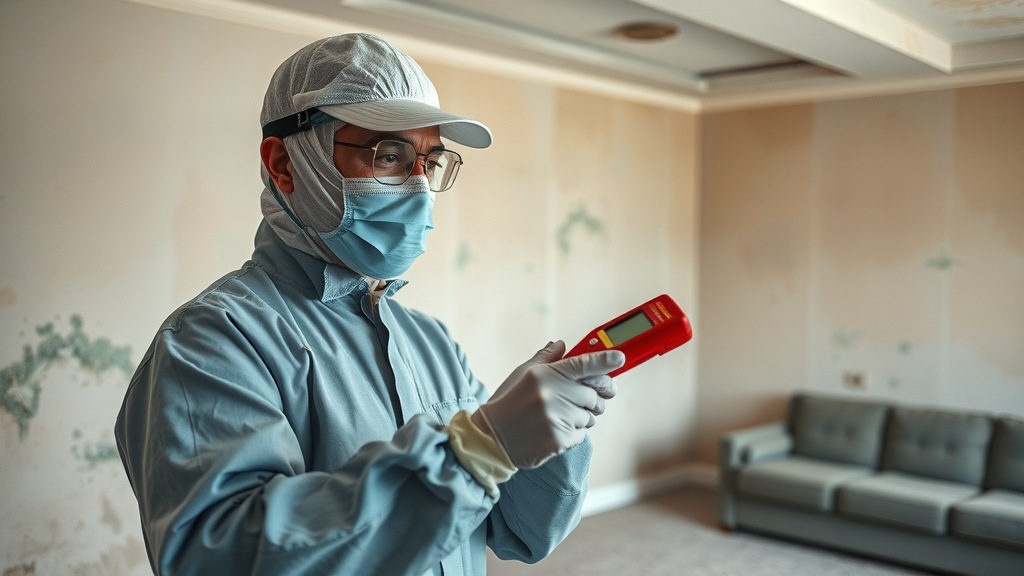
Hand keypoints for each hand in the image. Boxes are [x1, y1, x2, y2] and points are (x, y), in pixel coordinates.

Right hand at [473, 341, 624, 468]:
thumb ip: (546, 359)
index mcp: (545, 375)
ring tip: (559, 417)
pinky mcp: (559, 440)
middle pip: (593, 394)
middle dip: (594, 398)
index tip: (620, 358)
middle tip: (586, 400)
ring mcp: (556, 418)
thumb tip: (563, 345)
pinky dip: (573, 433)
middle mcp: (552, 395)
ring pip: (589, 416)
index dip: (605, 361)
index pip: (582, 364)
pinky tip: (554, 430)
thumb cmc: (508, 402)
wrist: (492, 437)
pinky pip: (581, 434)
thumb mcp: (523, 374)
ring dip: (582, 417)